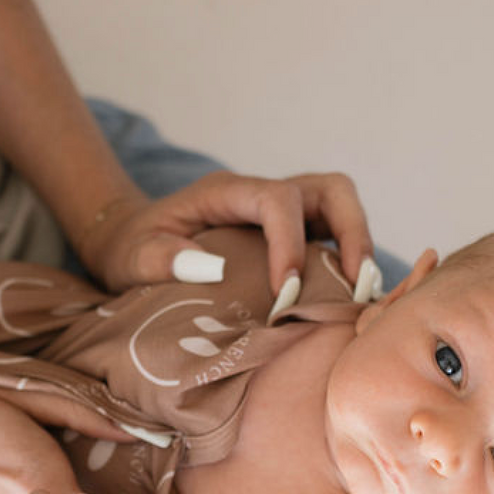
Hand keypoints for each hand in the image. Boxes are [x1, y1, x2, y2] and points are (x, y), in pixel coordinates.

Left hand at [79, 171, 375, 296]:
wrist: (134, 241)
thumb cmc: (134, 248)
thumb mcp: (132, 255)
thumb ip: (161, 258)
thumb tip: (211, 267)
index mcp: (226, 192)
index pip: (278, 200)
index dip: (291, 243)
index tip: (287, 293)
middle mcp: (262, 195)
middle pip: (331, 189)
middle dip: (353, 233)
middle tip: (356, 287)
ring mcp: (283, 214)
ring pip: (341, 208)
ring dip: (359, 248)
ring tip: (362, 297)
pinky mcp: (293, 235)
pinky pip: (334, 238)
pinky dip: (348, 265)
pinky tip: (346, 304)